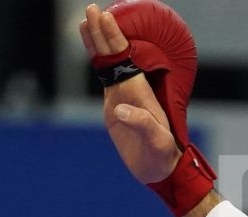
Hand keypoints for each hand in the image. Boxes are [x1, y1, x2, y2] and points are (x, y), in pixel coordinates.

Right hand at [79, 4, 181, 184]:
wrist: (159, 169)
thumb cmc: (163, 155)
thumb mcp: (157, 141)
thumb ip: (142, 123)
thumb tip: (119, 108)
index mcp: (140, 91)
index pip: (125, 57)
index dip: (114, 38)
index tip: (106, 18)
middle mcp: (130, 88)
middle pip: (113, 54)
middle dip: (102, 31)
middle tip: (92, 9)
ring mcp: (120, 96)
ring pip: (106, 63)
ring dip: (96, 42)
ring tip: (84, 21)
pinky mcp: (112, 107)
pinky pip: (103, 79)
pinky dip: (95, 63)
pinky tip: (90, 50)